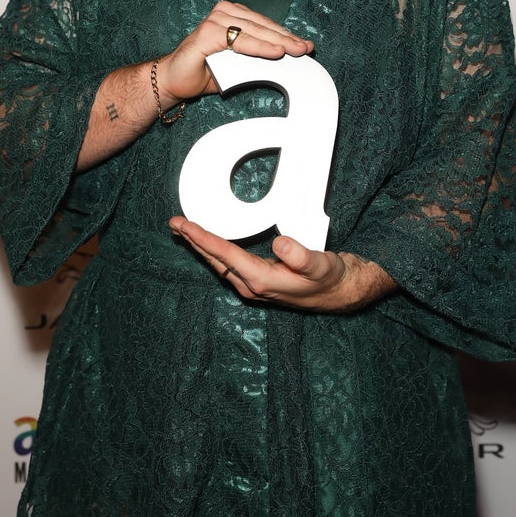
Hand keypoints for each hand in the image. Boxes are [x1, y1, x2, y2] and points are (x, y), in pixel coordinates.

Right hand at [155, 0, 313, 109]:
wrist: (175, 80)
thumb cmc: (206, 71)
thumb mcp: (238, 64)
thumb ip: (257, 58)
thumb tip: (285, 58)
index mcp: (232, 15)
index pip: (265, 25)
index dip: (286, 36)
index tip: (306, 46)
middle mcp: (224, 13)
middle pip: (263, 27)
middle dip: (287, 39)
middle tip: (306, 49)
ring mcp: (215, 21)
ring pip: (254, 31)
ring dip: (277, 42)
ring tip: (296, 51)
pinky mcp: (207, 33)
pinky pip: (239, 40)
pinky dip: (259, 47)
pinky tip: (275, 53)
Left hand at [169, 217, 393, 312]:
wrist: (341, 294)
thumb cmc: (331, 278)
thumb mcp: (320, 265)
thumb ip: (301, 255)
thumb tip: (280, 244)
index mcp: (262, 280)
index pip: (225, 254)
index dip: (202, 238)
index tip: (184, 224)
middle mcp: (252, 286)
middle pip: (215, 260)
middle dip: (193, 241)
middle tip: (175, 223)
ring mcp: (254, 287)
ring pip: (219, 264)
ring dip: (202, 247)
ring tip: (185, 231)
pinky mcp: (258, 282)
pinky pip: (228, 265)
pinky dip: (215, 252)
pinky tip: (211, 245)